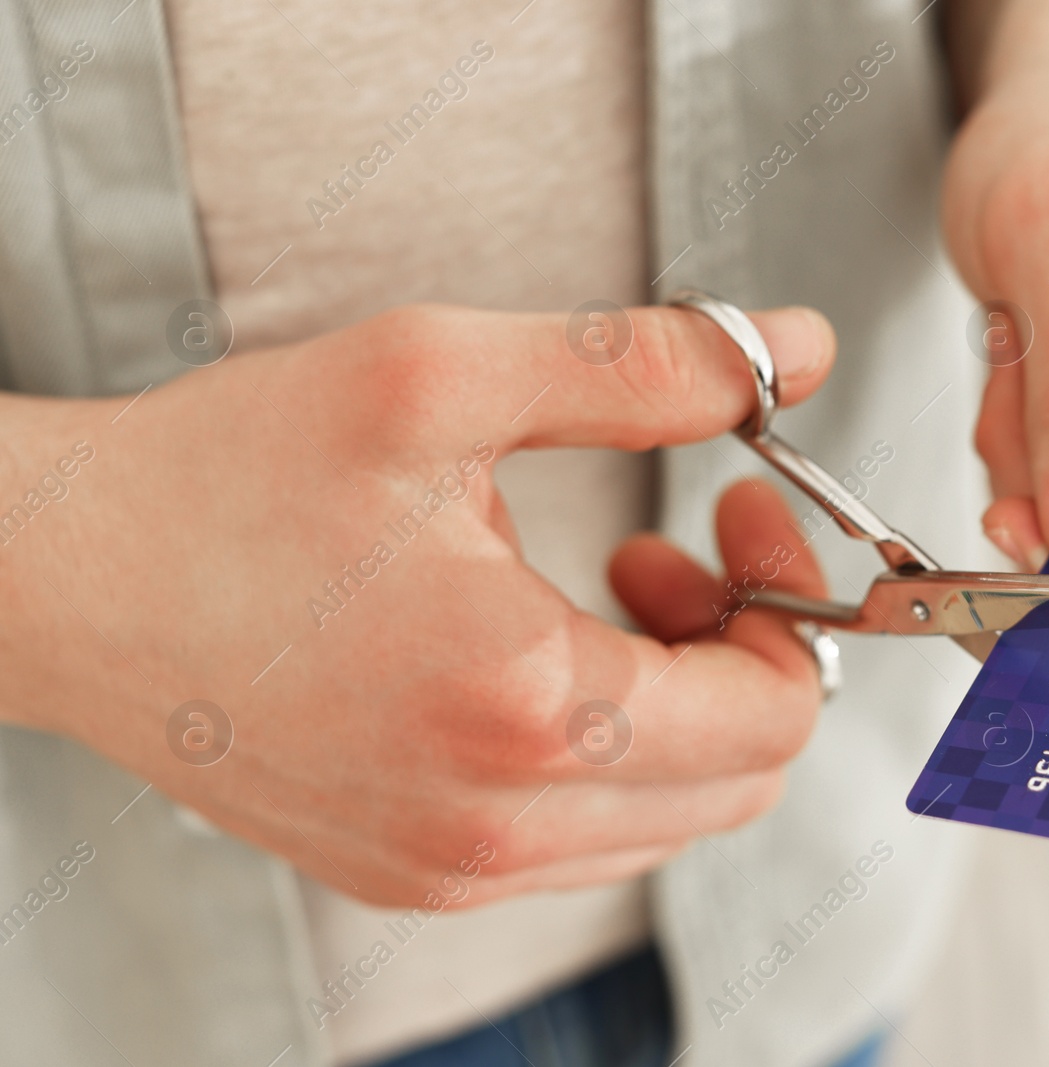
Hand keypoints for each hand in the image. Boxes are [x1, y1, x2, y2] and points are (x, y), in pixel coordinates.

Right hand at [0, 302, 834, 905]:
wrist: (64, 581)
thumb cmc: (227, 479)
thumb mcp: (440, 377)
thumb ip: (643, 365)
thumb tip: (797, 346)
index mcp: (523, 714)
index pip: (774, 716)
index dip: (794, 600)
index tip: (744, 508)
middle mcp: (493, 825)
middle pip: (742, 780)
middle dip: (750, 649)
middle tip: (687, 544)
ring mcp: (451, 865)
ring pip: (673, 816)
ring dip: (684, 698)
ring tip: (609, 582)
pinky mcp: (413, 870)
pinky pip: (586, 838)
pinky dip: (611, 746)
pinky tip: (545, 648)